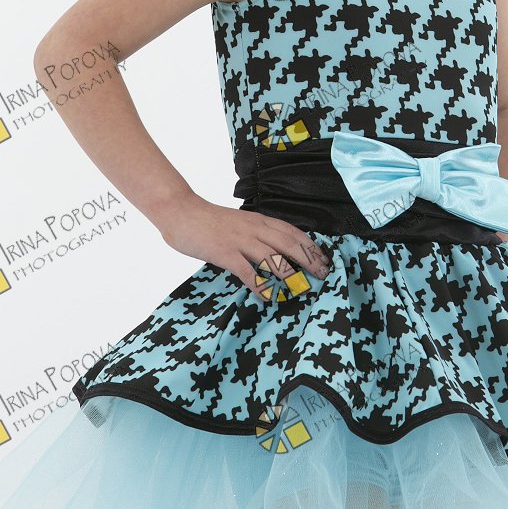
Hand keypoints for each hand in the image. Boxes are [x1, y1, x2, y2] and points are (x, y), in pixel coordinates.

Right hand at [159, 195, 331, 302]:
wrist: (182, 211)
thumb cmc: (209, 220)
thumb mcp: (240, 222)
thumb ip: (255, 234)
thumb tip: (272, 252)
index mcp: (259, 220)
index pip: (292, 232)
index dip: (310, 246)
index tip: (324, 259)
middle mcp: (254, 229)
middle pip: (289, 244)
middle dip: (309, 260)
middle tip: (323, 274)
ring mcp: (240, 241)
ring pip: (272, 257)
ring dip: (290, 273)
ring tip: (302, 288)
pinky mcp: (225, 252)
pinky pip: (247, 271)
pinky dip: (259, 285)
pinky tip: (267, 297)